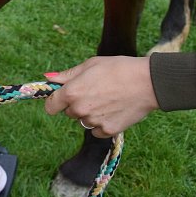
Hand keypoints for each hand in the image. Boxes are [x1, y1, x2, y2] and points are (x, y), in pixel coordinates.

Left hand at [44, 55, 158, 136]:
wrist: (148, 82)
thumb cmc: (118, 68)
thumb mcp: (90, 65)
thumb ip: (67, 75)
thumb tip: (47, 79)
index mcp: (71, 92)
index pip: (50, 106)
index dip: (54, 102)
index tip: (61, 99)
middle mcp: (79, 109)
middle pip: (68, 112)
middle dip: (76, 104)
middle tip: (95, 92)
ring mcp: (93, 121)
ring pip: (83, 121)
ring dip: (90, 114)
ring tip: (108, 99)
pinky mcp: (108, 130)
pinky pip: (97, 130)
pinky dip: (102, 123)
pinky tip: (114, 110)